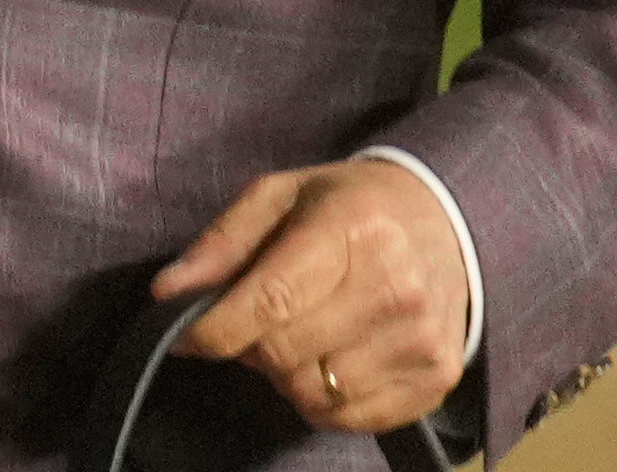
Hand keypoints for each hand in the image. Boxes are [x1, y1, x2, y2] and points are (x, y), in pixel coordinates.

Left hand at [157, 150, 475, 444]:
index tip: (183, 335)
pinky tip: (328, 360)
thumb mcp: (281, 196)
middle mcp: (395, 289)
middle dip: (249, 347)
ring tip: (297, 337)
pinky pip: (351, 419)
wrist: (449, 225)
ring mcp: (421, 341)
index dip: (214, 329)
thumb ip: (222, 243)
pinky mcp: (435, 380)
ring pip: (314, 394)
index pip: (269, 301)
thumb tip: (167, 293)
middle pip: (284, 354)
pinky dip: (323, 401)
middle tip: (255, 322)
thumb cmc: (351, 207)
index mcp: (351, 230)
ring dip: (286, 376)